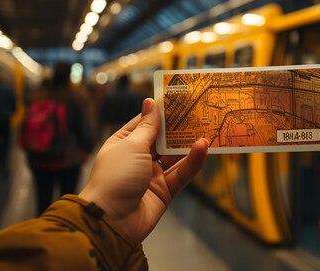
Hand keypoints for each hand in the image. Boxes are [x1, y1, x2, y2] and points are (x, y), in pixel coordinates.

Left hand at [79, 98, 207, 242]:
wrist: (112, 220)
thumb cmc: (116, 176)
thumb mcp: (132, 145)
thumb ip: (148, 126)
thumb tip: (150, 102)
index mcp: (124, 144)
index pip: (144, 123)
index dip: (161, 112)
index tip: (179, 99)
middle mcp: (138, 158)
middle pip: (163, 140)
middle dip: (179, 128)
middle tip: (200, 111)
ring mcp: (152, 175)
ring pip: (175, 157)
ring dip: (189, 144)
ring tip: (207, 128)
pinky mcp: (165, 191)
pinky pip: (181, 174)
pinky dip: (193, 162)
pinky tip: (203, 148)